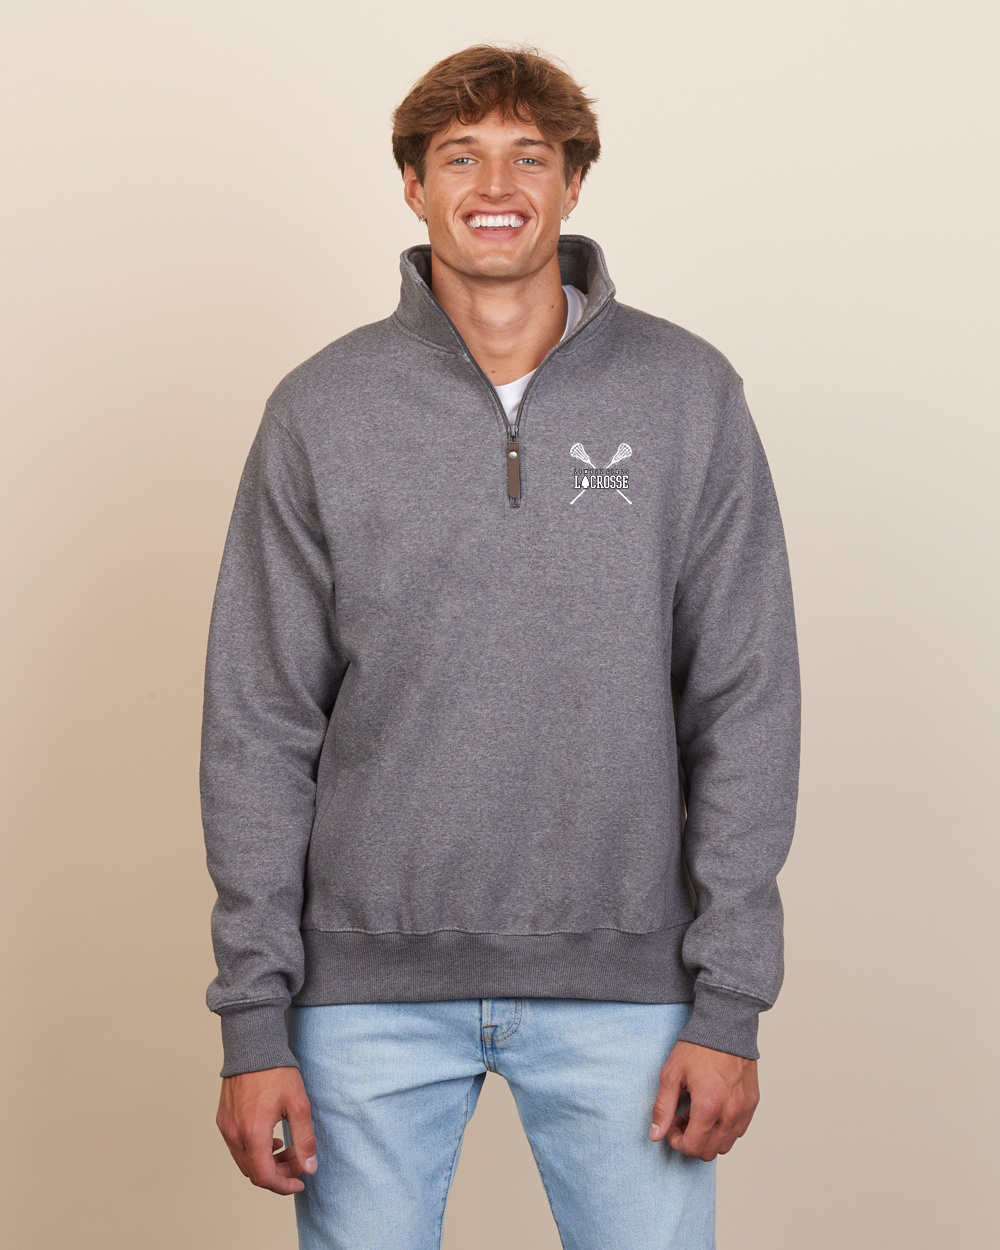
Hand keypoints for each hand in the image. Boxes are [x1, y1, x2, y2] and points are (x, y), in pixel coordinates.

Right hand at [216, 1065, 317, 1194]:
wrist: (253, 1046)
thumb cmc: (276, 1072)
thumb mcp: (299, 1105)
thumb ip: (305, 1140)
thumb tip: (309, 1168)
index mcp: (253, 1134)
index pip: (265, 1177)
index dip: (284, 1186)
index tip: (300, 1182)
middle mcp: (235, 1135)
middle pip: (254, 1172)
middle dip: (279, 1173)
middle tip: (298, 1161)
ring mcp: (226, 1128)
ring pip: (245, 1161)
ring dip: (267, 1163)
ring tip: (287, 1149)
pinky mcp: (223, 1120)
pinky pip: (237, 1147)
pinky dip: (255, 1152)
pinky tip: (272, 1140)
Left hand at [648, 1040, 758, 1160]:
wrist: (725, 1026)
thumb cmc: (697, 1048)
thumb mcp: (671, 1074)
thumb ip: (663, 1108)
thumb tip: (655, 1134)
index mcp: (708, 1107)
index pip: (693, 1147)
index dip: (677, 1141)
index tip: (671, 1124)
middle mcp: (730, 1113)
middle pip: (709, 1151)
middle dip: (691, 1140)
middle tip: (682, 1118)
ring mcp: (744, 1110)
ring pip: (725, 1145)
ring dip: (708, 1137)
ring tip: (698, 1113)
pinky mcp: (753, 1104)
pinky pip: (738, 1131)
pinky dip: (724, 1128)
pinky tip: (713, 1108)